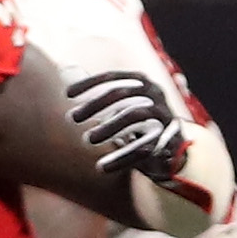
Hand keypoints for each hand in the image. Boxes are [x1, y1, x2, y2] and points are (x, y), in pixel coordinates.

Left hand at [66, 69, 187, 183]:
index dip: (90, 83)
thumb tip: (64, 69)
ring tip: (87, 140)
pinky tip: (101, 167)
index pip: (113, 77)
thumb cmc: (137, 123)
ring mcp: (163, 115)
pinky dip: (121, 158)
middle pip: (122, 93)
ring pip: (134, 115)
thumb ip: (97, 92)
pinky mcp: (168, 139)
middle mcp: (154, 94)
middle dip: (95, 105)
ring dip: (109, 127)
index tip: (67, 93)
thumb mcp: (119, 105)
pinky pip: (144, 147)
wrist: (172, 149)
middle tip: (72, 117)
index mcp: (141, 83)